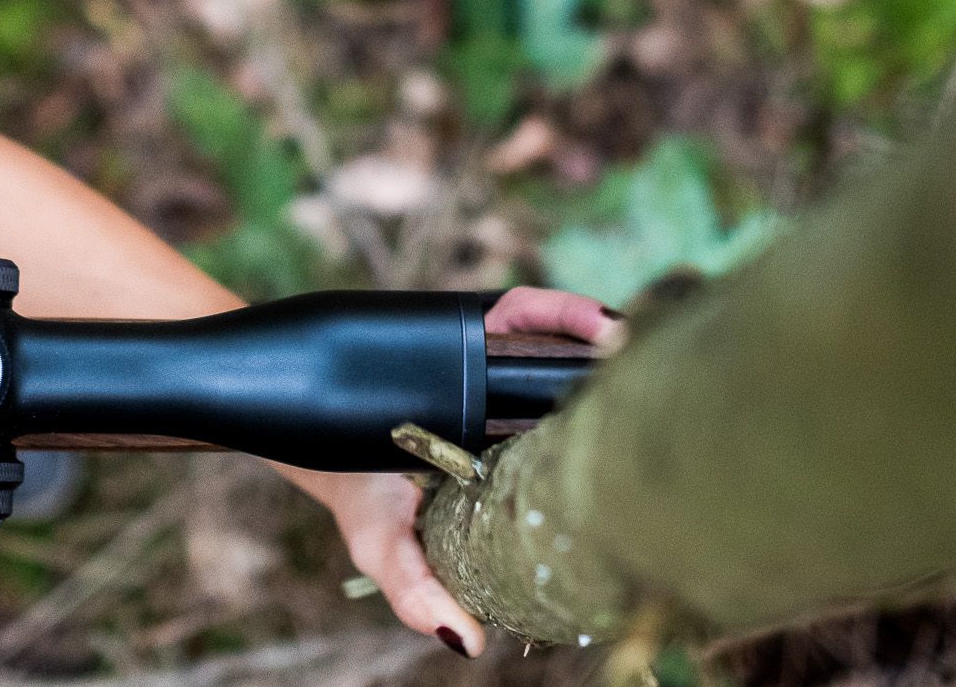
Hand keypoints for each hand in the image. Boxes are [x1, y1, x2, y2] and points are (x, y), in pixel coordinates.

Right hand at [290, 287, 620, 659]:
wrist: (305, 425)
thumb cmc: (361, 494)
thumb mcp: (385, 548)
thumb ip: (418, 592)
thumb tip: (469, 644)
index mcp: (510, 475)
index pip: (575, 464)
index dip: (612, 460)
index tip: (637, 464)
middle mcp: (518, 422)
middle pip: (585, 401)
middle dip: (623, 395)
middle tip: (650, 394)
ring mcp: (504, 371)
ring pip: (571, 352)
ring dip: (610, 345)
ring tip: (632, 349)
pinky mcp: (483, 327)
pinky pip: (532, 312)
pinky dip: (566, 312)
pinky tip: (598, 325)